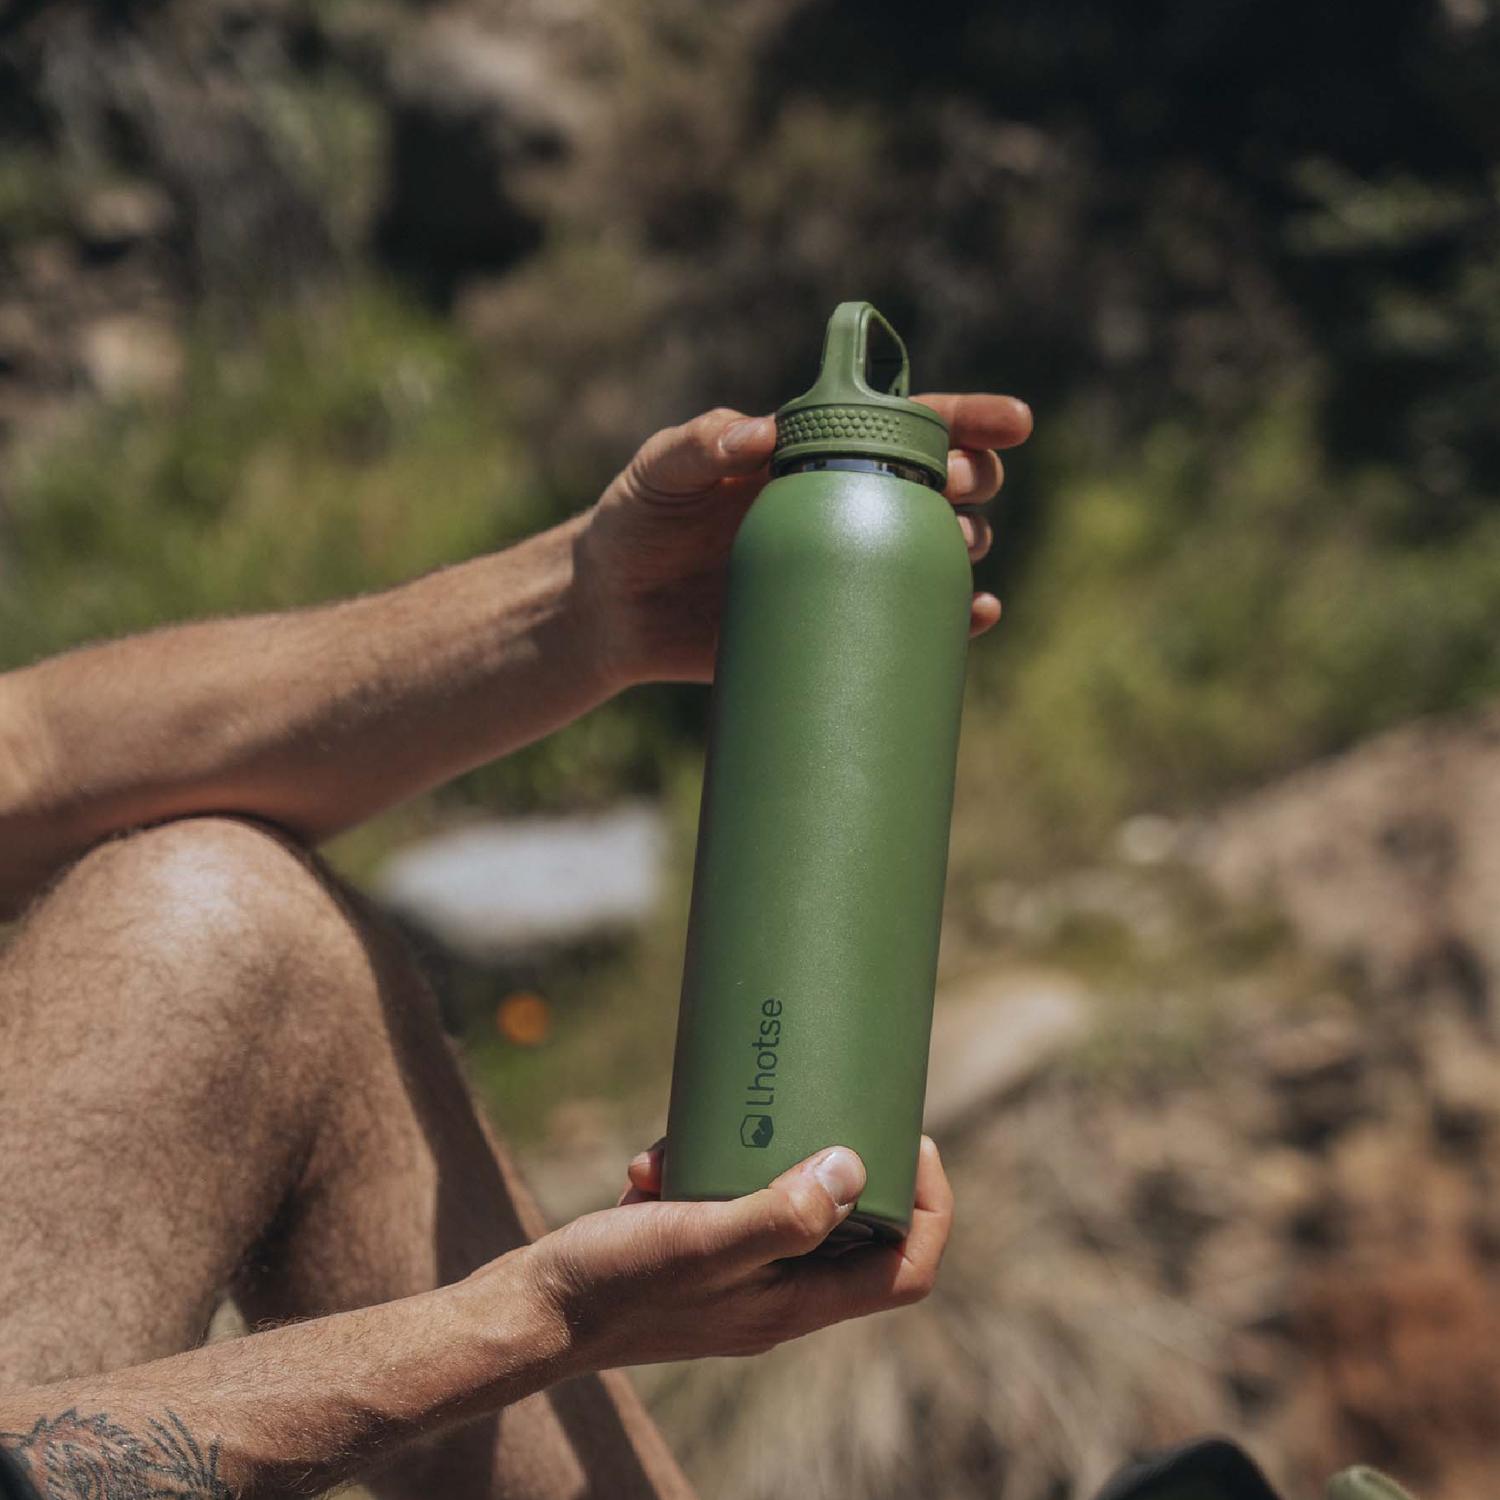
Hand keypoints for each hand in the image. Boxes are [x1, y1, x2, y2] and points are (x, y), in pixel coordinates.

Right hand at [519, 1139, 953, 1370]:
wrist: (528, 1312)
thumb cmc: (613, 1284)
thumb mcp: (699, 1240)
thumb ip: (779, 1213)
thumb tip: (852, 1165)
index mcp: (796, 1303)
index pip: (906, 1269)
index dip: (930, 1205)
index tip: (910, 1137)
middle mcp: (775, 1293)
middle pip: (851, 1228)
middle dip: (836, 1160)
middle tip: (820, 1100)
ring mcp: (734, 1275)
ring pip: (777, 1202)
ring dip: (746, 1157)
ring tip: (690, 1142)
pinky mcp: (692, 1252)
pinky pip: (719, 1200)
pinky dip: (693, 1171)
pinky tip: (649, 1165)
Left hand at [577, 395, 1032, 689]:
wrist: (610, 612)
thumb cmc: (634, 521)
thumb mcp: (657, 471)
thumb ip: (698, 442)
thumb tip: (760, 434)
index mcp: (812, 454)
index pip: (903, 422)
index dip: (966, 418)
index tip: (1013, 423)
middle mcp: (841, 506)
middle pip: (937, 483)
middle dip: (971, 478)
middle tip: (958, 486)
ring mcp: (842, 569)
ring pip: (934, 550)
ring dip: (966, 545)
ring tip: (959, 547)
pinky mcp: (830, 625)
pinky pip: (906, 620)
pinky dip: (952, 619)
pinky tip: (977, 614)